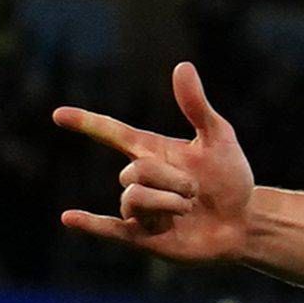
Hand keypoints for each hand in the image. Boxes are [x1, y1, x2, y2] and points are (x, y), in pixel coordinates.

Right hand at [52, 63, 258, 265]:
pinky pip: (110, 229)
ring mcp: (140, 209)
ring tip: (190, 209)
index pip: (112, 133)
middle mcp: (140, 179)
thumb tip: (182, 66)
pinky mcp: (142, 236)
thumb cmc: (231, 177)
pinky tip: (69, 218)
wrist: (244, 222)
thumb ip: (196, 106)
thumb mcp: (218, 137)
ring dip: (169, 203)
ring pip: (134, 199)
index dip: (86, 123)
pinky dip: (90, 224)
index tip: (58, 115)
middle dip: (173, 181)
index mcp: (151, 151)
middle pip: (136, 172)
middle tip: (197, 191)